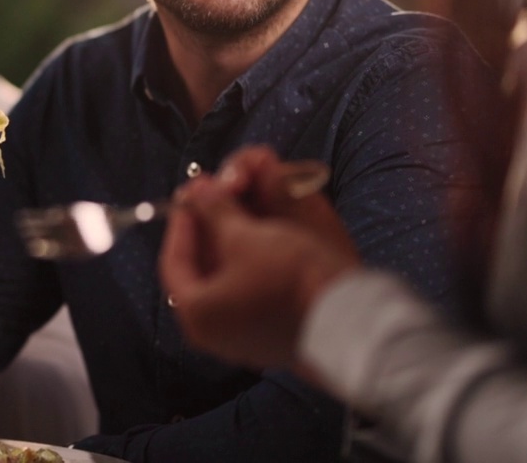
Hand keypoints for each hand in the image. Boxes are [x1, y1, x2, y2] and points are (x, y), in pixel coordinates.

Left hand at [160, 147, 359, 368]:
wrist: (352, 321)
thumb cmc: (291, 279)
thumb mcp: (246, 237)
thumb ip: (214, 212)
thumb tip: (195, 192)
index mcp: (197, 313)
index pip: (174, 259)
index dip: (183, 220)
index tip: (194, 192)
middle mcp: (213, 331)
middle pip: (202, 265)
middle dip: (214, 222)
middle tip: (221, 190)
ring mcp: (243, 336)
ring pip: (228, 275)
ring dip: (235, 236)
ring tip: (247, 203)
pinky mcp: (270, 333)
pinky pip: (250, 289)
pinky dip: (253, 258)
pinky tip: (265, 234)